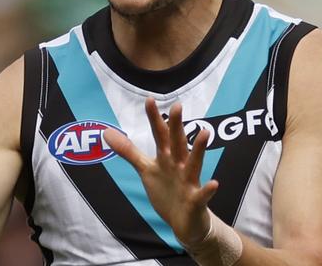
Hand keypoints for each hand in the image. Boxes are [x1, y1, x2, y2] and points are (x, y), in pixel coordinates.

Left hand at [104, 97, 217, 246]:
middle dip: (177, 126)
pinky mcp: (196, 200)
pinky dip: (208, 189)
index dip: (154, 118)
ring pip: (194, 163)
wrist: (185, 222)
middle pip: (177, 143)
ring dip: (199, 149)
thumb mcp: (146, 169)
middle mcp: (179, 165)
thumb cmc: (167, 191)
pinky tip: (214, 183)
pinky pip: (203, 195)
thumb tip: (106, 133)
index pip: (160, 134)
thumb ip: (129, 151)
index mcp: (167, 157)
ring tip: (204, 133)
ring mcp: (189, 182)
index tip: (149, 99)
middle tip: (177, 106)